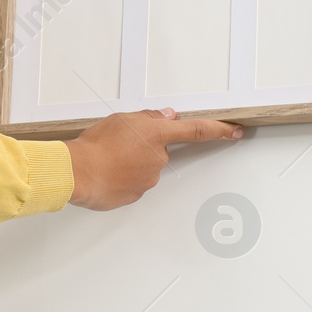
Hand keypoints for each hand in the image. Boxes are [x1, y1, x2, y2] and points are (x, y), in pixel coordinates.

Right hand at [65, 108, 244, 210]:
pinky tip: (107, 174)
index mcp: (156, 135)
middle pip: (159, 151)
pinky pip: (134, 184)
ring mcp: (149, 179)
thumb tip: (165, 116)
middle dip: (143, 148)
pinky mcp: (137, 195)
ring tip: (107, 160)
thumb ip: (147, 118)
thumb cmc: (95, 145)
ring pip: (145, 168)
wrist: (77, 173)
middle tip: (117, 145)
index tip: (234, 131)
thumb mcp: (121, 119)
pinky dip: (122, 179)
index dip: (218, 130)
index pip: (196, 130)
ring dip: (130, 164)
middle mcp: (158, 158)